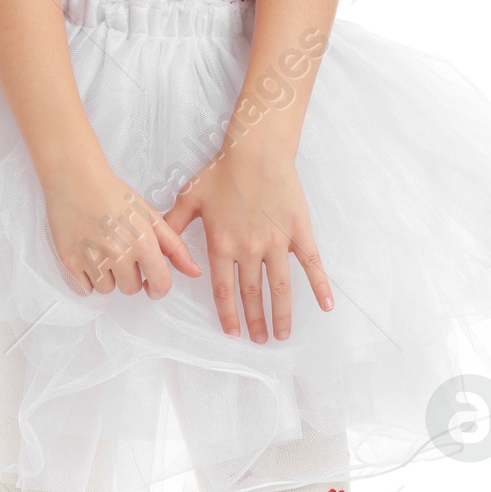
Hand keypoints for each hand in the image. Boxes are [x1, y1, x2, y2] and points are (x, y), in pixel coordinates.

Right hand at [44, 158, 201, 299]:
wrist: (75, 179)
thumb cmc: (113, 194)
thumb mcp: (149, 216)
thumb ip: (175, 247)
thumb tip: (194, 272)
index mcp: (142, 242)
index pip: (160, 284)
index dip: (158, 289)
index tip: (152, 286)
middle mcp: (118, 254)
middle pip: (131, 289)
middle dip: (130, 277)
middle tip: (122, 256)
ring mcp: (92, 259)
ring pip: (107, 290)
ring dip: (109, 278)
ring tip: (104, 253)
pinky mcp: (70, 261)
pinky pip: (85, 287)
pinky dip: (89, 277)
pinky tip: (89, 257)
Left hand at [163, 147, 333, 341]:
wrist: (255, 150)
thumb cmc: (221, 171)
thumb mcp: (188, 198)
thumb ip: (173, 227)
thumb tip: (163, 252)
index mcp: (222, 245)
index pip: (223, 290)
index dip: (228, 314)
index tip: (232, 333)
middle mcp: (249, 249)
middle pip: (252, 294)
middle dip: (255, 321)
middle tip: (259, 341)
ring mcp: (276, 242)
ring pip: (280, 288)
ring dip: (282, 314)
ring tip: (282, 334)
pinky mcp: (299, 231)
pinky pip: (311, 264)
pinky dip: (320, 286)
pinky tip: (326, 306)